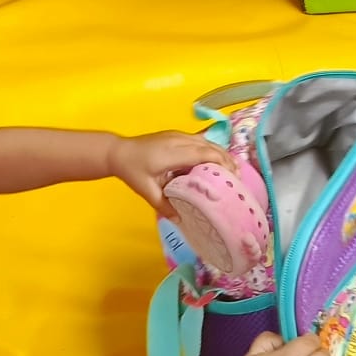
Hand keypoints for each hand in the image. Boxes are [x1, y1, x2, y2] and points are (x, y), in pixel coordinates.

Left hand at [108, 131, 234, 213]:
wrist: (117, 152)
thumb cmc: (131, 170)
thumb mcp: (146, 190)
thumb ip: (164, 205)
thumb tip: (181, 220)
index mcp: (172, 153)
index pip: (203, 154)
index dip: (221, 163)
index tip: (233, 176)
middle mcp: (177, 140)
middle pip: (209, 146)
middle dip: (226, 159)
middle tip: (238, 178)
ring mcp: (177, 135)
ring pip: (205, 141)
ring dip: (220, 153)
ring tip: (232, 170)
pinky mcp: (175, 135)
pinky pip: (199, 140)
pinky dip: (210, 149)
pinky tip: (216, 162)